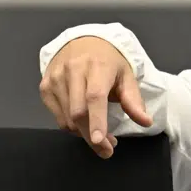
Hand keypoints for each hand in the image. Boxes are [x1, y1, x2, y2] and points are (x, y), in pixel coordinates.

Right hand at [39, 36, 151, 158]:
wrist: (82, 41)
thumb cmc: (108, 60)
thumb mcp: (126, 75)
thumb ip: (133, 100)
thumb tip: (145, 122)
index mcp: (97, 67)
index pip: (94, 97)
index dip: (97, 120)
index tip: (100, 140)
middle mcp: (73, 71)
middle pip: (78, 112)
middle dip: (92, 135)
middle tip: (107, 149)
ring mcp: (55, 79)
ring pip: (66, 118)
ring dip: (83, 134)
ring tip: (100, 136)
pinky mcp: (45, 87)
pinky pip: (57, 116)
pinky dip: (71, 126)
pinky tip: (84, 123)